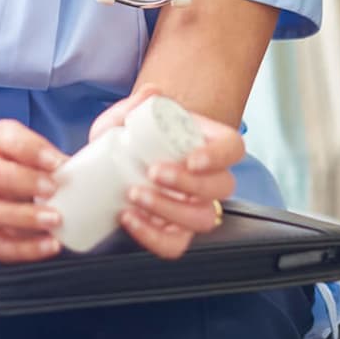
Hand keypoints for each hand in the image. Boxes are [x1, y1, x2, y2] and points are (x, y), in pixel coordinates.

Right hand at [0, 118, 68, 263]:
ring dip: (19, 215)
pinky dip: (23, 248)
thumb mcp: (42, 161)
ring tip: (55, 220)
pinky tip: (50, 244)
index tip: (57, 162)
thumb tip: (96, 172)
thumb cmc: (29, 177)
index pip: (1, 135)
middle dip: (18, 179)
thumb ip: (61, 163)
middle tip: (53, 189)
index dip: (27, 147)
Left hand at [87, 90, 242, 258]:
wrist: (106, 169)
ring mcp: (194, 208)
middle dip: (189, 184)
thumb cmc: (126, 141)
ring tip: (134, 194)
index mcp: (206, 144)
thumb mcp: (122, 121)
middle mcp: (208, 179)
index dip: (219, 156)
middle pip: (222, 187)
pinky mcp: (175, 232)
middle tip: (154, 173)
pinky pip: (175, 245)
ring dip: (169, 210)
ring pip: (203, 219)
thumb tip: (152, 93)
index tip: (192, 159)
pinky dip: (152, 236)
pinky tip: (130, 218)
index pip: (233, 148)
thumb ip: (134, 106)